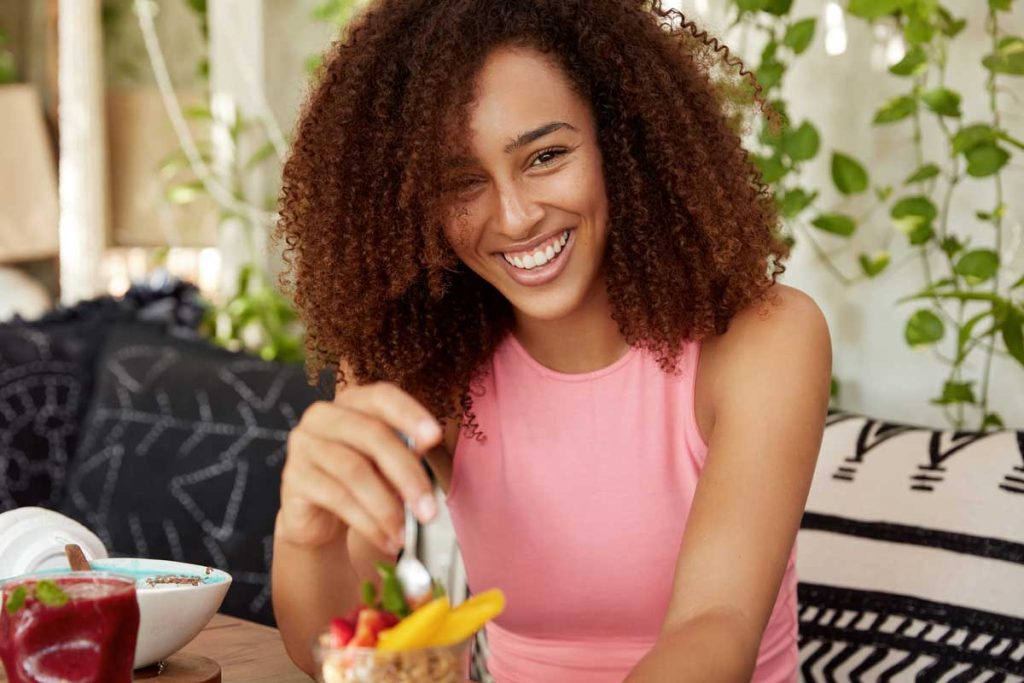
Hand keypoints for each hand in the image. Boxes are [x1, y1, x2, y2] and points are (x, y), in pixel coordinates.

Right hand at [278, 382, 442, 552]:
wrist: (318, 516)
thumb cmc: (362, 480)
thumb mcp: (387, 463)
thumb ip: (406, 450)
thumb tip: (428, 444)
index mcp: (352, 401)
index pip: (382, 396)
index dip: (409, 414)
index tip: (435, 438)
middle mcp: (324, 415)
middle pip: (372, 435)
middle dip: (407, 475)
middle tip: (429, 510)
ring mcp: (304, 444)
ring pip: (354, 471)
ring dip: (387, 507)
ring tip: (405, 533)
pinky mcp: (293, 476)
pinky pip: (336, 498)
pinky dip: (368, 523)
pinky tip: (386, 539)